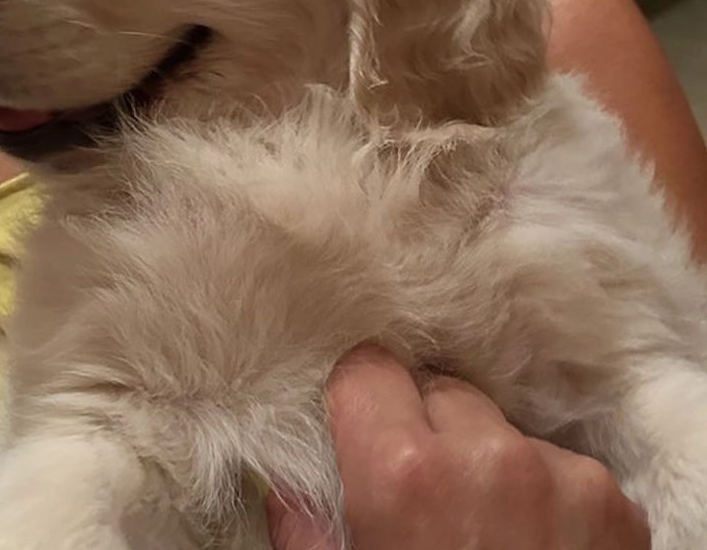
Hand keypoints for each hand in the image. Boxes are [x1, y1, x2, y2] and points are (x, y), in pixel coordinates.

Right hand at [268, 347, 649, 549]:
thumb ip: (304, 520)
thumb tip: (289, 469)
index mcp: (403, 474)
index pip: (368, 367)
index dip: (359, 400)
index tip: (363, 427)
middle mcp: (485, 457)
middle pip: (438, 391)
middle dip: (425, 429)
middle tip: (427, 496)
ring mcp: (558, 476)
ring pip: (497, 424)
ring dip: (483, 459)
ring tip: (486, 527)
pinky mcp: (610, 500)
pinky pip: (554, 463)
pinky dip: (539, 491)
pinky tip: (534, 544)